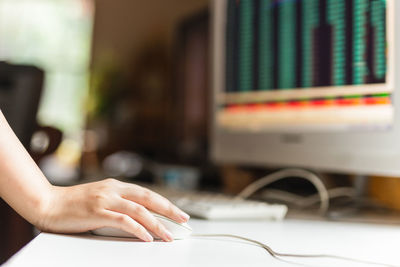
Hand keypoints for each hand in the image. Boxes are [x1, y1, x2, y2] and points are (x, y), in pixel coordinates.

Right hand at [37, 179, 189, 241]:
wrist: (47, 203)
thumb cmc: (71, 204)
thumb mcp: (99, 199)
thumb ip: (117, 204)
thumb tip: (137, 218)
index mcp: (115, 186)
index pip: (147, 193)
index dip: (165, 202)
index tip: (178, 212)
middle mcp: (113, 189)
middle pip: (149, 198)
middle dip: (169, 209)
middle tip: (183, 219)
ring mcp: (105, 199)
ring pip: (139, 210)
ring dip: (157, 223)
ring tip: (168, 235)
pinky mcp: (97, 211)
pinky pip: (123, 220)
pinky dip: (138, 229)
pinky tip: (147, 237)